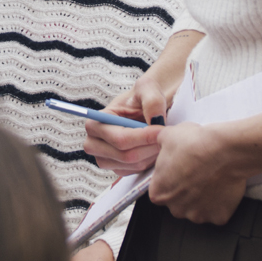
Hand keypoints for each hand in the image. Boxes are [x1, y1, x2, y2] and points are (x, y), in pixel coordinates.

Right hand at [84, 30, 202, 173]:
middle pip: (126, 155)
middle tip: (167, 136)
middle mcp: (94, 143)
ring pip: (134, 164)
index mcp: (96, 122)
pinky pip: (137, 171)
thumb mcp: (148, 89)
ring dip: (152, 153)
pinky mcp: (117, 169)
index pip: (120, 138)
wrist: (147, 107)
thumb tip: (155, 120)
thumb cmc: (144, 95)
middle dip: (150, 147)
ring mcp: (104, 159)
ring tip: (162, 138)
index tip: (162, 130)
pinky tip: (156, 146)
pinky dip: (150, 160)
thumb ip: (152, 101)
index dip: (143, 137)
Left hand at [148, 123, 247, 224]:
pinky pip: (217, 211)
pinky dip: (219, 200)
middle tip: (194, 172)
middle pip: (178, 202)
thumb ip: (159, 144)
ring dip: (202, 196)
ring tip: (209, 176)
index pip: (159, 189)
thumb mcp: (167, 135)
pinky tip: (221, 184)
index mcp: (159, 193)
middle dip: (185, 190)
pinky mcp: (218, 217)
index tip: (178, 169)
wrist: (224, 150)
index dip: (170, 177)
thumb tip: (162, 143)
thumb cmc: (195, 145)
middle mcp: (176, 209)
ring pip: (197, 208)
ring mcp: (198, 215)